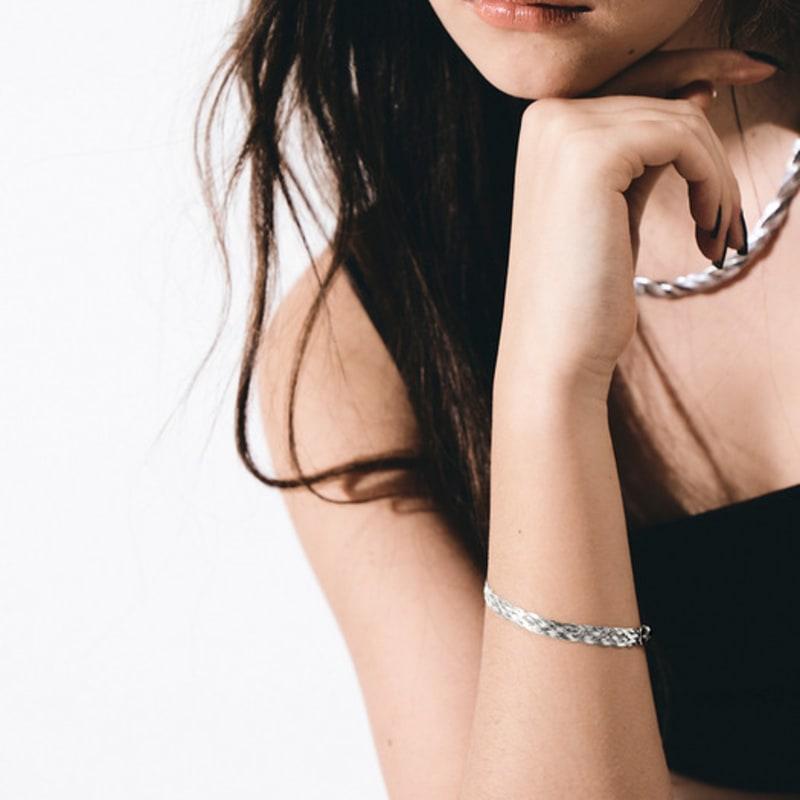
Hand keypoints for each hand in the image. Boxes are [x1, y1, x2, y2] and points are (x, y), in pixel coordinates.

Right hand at [493, 49, 776, 407]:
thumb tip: (695, 93)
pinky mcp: (591, 154)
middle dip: (712, 158)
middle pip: (665, 98)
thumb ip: (644, 148)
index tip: (752, 72)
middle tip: (728, 222)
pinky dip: (714, 183)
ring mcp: (565, 131)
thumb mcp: (616, 204)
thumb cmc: (583, 292)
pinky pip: (684, 139)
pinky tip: (709, 232)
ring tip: (717, 236)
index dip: (699, 71)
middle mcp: (547, 116)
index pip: (638, 79)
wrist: (553, 350)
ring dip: (718, 180)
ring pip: (681, 120)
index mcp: (545, 126)